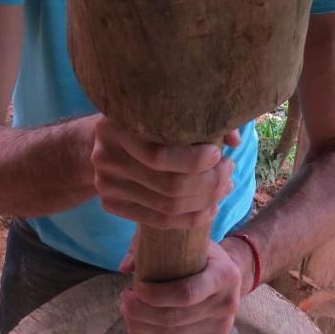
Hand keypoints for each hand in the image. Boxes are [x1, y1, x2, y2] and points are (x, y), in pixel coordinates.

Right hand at [91, 116, 238, 229]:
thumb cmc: (143, 121)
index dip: (196, 160)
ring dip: (204, 201)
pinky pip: (158, 221)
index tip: (218, 154)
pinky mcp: (110, 204)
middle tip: (228, 173)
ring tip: (224, 188)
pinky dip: (190, 219)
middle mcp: (106, 157)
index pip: (159, 156)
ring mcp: (105, 184)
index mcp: (116, 127)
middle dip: (208, 183)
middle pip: (168, 185)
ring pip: (167, 206)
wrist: (101, 140)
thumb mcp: (162, 112)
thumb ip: (198, 120)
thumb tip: (233, 140)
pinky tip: (209, 209)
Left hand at [119, 238, 253, 333]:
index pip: (186, 293)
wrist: (230, 275)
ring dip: (141, 325)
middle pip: (175, 317)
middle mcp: (228, 303)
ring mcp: (222, 325)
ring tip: (126, 310)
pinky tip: (135, 326)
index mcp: (224, 275)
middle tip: (124, 298)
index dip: (156, 295)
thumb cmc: (201, 254)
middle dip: (141, 311)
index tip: (136, 286)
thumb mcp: (183, 239)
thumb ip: (152, 245)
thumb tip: (126, 267)